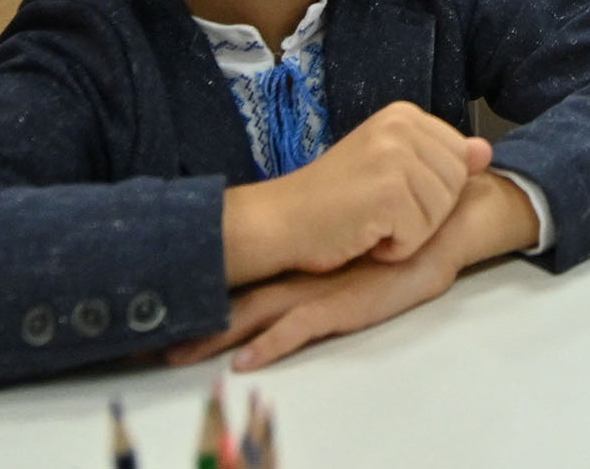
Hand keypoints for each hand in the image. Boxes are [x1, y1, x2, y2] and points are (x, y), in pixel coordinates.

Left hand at [170, 174, 535, 370]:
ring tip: (176, 355)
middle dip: (195, 318)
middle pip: (236, 296)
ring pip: (256, 314)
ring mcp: (319, 289)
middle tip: (147, 340)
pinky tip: (245, 363)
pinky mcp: (342, 305)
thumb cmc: (401, 240)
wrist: (442, 226)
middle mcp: (301, 273)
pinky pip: (298, 329)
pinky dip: (270, 347)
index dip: (206, 288)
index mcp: (300, 260)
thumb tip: (301, 263)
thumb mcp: (357, 250)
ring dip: (217, 336)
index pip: (244, 275)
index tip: (167, 302)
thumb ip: (329, 254)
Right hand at [223, 102, 489, 281]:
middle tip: (377, 211)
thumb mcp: (391, 170)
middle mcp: (401, 126)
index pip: (459, 159)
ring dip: (408, 233)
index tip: (386, 191)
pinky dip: (392, 250)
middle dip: (424, 214)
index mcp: (404, 115)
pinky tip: (362, 236)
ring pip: (441, 213)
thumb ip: (440, 159)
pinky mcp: (388, 192)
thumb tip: (485, 150)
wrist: (280, 221)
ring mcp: (395, 157)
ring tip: (368, 222)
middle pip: (456, 186)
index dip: (430, 190)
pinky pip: (418, 236)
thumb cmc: (332, 201)